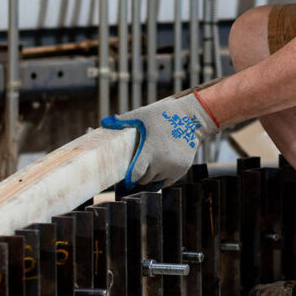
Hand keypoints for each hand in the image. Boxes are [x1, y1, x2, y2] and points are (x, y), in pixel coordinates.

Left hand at [101, 90, 218, 188]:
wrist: (191, 119)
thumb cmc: (163, 115)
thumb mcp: (142, 115)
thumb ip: (123, 121)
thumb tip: (103, 122)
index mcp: (149, 151)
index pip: (135, 174)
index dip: (129, 178)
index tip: (126, 179)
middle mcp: (162, 163)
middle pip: (145, 179)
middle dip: (140, 175)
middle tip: (138, 167)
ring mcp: (173, 167)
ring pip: (156, 180)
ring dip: (152, 175)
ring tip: (151, 164)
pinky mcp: (182, 169)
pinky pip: (168, 180)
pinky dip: (163, 176)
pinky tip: (160, 166)